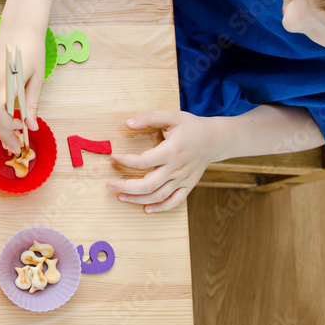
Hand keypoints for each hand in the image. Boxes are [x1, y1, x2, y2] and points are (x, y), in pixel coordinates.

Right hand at [0, 23, 44, 153]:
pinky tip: (7, 118)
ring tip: (12, 138)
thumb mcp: (37, 77)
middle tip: (15, 148)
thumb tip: (32, 126)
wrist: (19, 25)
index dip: (8, 127)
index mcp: (5, 80)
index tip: (22, 132)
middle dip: (4, 133)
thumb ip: (32, 102)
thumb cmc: (32, 49)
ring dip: (0, 124)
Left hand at [107, 110, 224, 212]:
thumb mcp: (171, 116)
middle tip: (109, 185)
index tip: (112, 158)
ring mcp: (183, 180)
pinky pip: (174, 202)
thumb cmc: (191, 126)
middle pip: (148, 184)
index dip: (125, 161)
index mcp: (171, 151)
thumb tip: (128, 123)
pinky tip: (146, 209)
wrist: (216, 139)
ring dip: (137, 199)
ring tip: (120, 196)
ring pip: (158, 196)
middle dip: (125, 187)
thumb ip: (149, 118)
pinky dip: (160, 208)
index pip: (143, 161)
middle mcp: (177, 168)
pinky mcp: (188, 186)